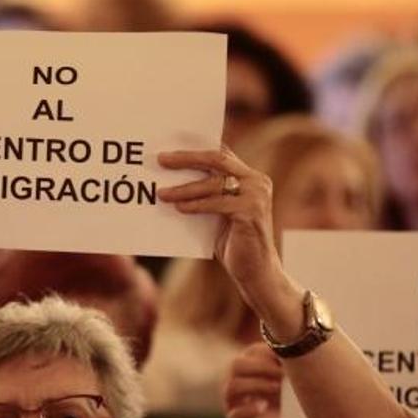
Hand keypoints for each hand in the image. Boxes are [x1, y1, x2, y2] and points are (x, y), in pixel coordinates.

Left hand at [157, 148, 286, 312]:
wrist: (255, 271)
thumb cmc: (233, 241)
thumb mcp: (218, 212)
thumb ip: (206, 194)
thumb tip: (170, 180)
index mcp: (249, 176)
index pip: (221, 152)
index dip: (195, 147)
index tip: (169, 146)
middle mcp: (256, 181)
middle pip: (217, 159)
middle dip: (186, 157)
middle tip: (161, 159)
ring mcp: (256, 195)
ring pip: (214, 182)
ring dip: (184, 187)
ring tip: (161, 193)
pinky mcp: (251, 212)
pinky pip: (217, 204)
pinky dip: (196, 205)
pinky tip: (178, 207)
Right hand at [223, 342, 284, 417]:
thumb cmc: (288, 402)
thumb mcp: (291, 383)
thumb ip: (291, 366)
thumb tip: (300, 351)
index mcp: (249, 368)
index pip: (252, 352)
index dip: (269, 353)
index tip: (287, 360)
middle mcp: (236, 382)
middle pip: (237, 365)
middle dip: (261, 367)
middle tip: (282, 373)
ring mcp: (233, 403)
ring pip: (232, 387)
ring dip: (256, 385)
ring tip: (277, 388)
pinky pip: (234, 416)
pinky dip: (247, 410)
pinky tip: (262, 407)